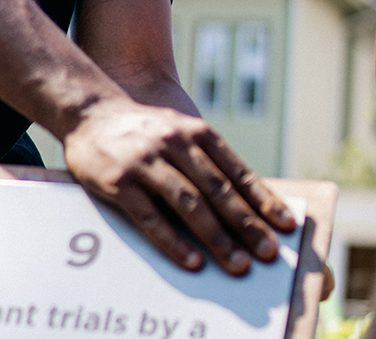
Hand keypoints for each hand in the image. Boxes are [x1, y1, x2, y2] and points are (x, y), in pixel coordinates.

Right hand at [62, 96, 295, 274]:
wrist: (88, 112)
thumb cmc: (142, 132)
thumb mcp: (179, 134)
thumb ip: (207, 162)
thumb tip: (246, 205)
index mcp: (195, 133)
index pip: (237, 171)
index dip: (263, 199)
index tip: (286, 226)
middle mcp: (173, 143)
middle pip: (217, 190)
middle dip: (246, 224)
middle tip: (267, 253)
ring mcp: (145, 161)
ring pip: (188, 204)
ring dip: (216, 237)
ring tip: (237, 264)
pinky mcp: (118, 181)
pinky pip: (150, 217)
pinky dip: (173, 241)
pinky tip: (192, 261)